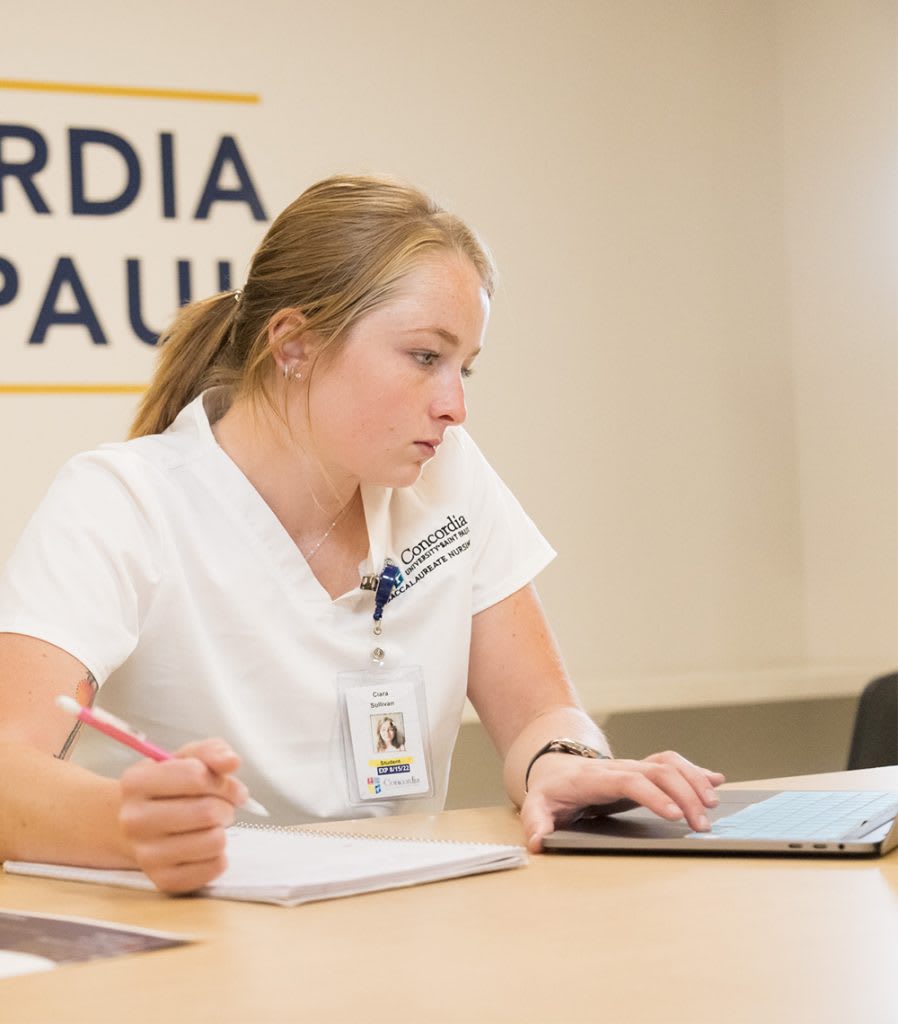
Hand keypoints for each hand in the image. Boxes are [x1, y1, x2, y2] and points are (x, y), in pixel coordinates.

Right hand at [118, 738, 246, 893]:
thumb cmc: (170, 787)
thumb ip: (211, 752)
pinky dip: (220, 856)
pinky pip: (213, 869)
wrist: (138, 826)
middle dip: (226, 806)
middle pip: (207, 812)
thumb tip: (232, 761)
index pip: (195, 775)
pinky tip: (205, 846)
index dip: (222, 779)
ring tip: (211, 826)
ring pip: (214, 841)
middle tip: (221, 807)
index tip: (228, 783)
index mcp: (136, 782)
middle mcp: (134, 820)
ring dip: (223, 830)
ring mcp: (145, 854)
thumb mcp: (186, 759)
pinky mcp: (162, 880)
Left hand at [521, 749, 724, 852]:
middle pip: (658, 772)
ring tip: (712, 806)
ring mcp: (633, 766)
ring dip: (694, 780)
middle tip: (700, 825)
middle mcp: (620, 768)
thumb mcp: (536, 805)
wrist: (555, 768)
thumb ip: (536, 822)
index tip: (674, 814)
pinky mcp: (643, 770)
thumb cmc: (550, 791)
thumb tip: (538, 842)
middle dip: (684, 794)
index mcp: (596, 779)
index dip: (654, 795)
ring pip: (670, 764)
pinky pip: (673, 764)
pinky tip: (715, 780)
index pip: (630, 781)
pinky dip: (695, 770)